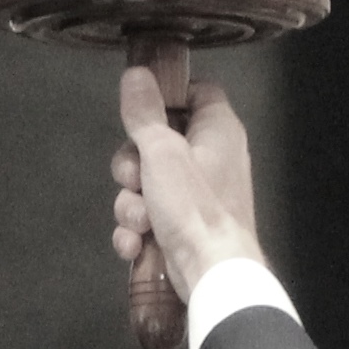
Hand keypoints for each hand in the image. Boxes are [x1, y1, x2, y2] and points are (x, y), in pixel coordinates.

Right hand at [109, 69, 266, 302]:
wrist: (213, 276)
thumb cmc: (194, 205)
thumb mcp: (162, 151)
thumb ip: (145, 112)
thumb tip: (136, 73)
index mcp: (218, 129)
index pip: (196, 92)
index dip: (166, 96)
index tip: (139, 110)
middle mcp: (212, 158)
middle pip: (158, 141)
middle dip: (131, 166)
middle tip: (131, 179)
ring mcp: (199, 196)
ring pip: (148, 184)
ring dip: (131, 204)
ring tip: (138, 222)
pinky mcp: (186, 228)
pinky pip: (151, 217)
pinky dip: (138, 230)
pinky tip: (134, 244)